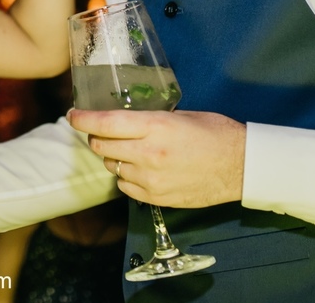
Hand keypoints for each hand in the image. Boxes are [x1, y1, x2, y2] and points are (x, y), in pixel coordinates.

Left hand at [68, 108, 245, 208]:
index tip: (73, 115)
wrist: (241, 167)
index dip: (82, 119)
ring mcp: (151, 179)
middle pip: (101, 146)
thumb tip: (121, 120)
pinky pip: (125, 186)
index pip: (105, 123)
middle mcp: (149, 154)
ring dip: (114, 157)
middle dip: (97, 137)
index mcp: (156, 127)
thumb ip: (148, 120)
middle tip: (104, 132)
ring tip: (132, 150)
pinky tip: (141, 168)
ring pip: (112, 166)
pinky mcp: (156, 198)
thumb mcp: (180, 116)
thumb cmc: (215, 134)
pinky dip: (127, 176)